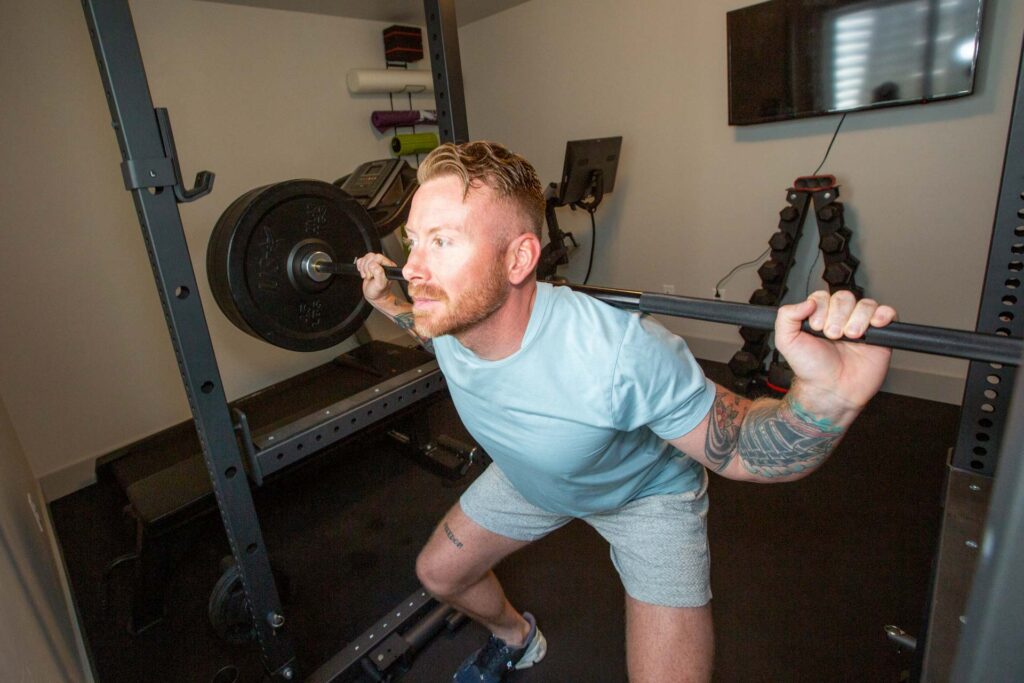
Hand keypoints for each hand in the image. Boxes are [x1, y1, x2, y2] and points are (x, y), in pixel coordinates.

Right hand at [354, 253, 397, 304]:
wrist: (374, 296)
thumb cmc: (379, 292)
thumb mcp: (380, 284)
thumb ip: (378, 274)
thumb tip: (373, 265)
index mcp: (389, 266)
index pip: (378, 257)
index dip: (372, 265)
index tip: (372, 274)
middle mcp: (383, 263)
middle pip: (371, 256)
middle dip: (367, 267)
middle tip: (369, 276)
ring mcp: (376, 264)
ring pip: (366, 257)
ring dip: (363, 267)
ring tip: (367, 276)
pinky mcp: (368, 264)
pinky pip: (361, 259)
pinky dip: (360, 266)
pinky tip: (363, 273)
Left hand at [775, 290, 896, 414]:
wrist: (831, 390)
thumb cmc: (811, 369)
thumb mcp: (787, 342)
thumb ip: (786, 316)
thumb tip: (807, 302)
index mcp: (820, 316)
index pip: (823, 296)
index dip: (821, 309)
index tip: (816, 327)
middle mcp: (841, 318)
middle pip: (845, 298)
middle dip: (838, 317)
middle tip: (833, 336)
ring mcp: (861, 325)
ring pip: (865, 304)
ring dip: (857, 319)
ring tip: (850, 337)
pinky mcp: (880, 335)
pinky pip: (888, 313)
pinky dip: (883, 315)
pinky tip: (874, 326)